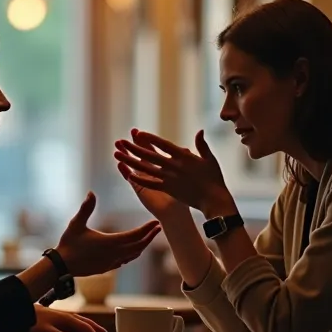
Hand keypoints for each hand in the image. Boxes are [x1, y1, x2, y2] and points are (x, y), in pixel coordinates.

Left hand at [26, 305, 108, 331]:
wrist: (21, 312)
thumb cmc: (34, 324)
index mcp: (68, 320)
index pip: (87, 330)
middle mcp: (68, 316)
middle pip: (88, 324)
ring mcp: (64, 316)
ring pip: (83, 322)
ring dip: (92, 329)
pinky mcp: (59, 318)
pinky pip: (77, 322)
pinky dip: (84, 327)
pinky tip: (82, 330)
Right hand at [55, 191, 160, 276]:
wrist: (61, 266)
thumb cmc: (68, 244)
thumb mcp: (76, 224)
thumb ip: (86, 208)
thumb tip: (91, 192)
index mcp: (110, 242)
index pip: (134, 235)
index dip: (146, 229)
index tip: (155, 222)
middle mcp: (114, 254)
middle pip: (139, 246)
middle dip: (149, 236)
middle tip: (158, 227)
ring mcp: (112, 263)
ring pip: (134, 255)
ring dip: (143, 245)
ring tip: (149, 237)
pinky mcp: (108, 268)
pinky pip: (126, 260)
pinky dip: (134, 253)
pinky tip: (134, 249)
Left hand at [114, 129, 230, 214]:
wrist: (213, 199)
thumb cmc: (214, 179)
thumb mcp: (209, 159)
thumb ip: (202, 145)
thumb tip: (200, 131)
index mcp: (183, 156)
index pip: (163, 144)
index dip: (150, 138)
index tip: (138, 133)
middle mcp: (173, 166)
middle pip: (149, 155)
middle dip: (133, 147)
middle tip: (120, 141)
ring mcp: (169, 178)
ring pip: (145, 168)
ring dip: (130, 161)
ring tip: (117, 155)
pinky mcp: (168, 189)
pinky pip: (150, 183)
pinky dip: (139, 179)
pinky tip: (128, 175)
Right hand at [115, 131, 184, 217]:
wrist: (179, 212)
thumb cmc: (187, 193)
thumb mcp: (189, 172)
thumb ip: (186, 159)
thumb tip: (186, 148)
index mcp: (163, 166)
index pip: (152, 149)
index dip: (144, 140)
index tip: (137, 132)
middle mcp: (153, 171)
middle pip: (140, 155)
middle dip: (132, 146)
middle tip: (123, 137)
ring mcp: (145, 180)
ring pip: (133, 165)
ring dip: (125, 157)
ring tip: (116, 148)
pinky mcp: (141, 190)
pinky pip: (131, 179)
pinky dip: (125, 172)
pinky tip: (119, 164)